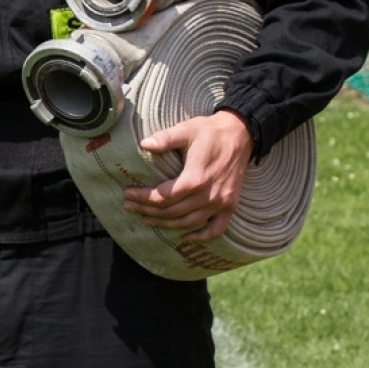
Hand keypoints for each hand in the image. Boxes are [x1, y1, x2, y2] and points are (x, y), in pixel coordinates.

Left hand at [123, 109, 253, 243]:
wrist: (241, 134)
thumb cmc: (210, 131)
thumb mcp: (186, 130)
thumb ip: (165, 138)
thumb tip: (145, 144)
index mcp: (195, 178)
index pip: (162, 196)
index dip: (142, 198)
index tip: (128, 195)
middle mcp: (207, 195)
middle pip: (172, 212)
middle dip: (148, 211)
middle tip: (130, 207)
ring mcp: (220, 203)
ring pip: (188, 222)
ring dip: (166, 224)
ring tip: (148, 220)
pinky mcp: (230, 205)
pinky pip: (216, 229)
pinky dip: (201, 237)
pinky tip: (185, 237)